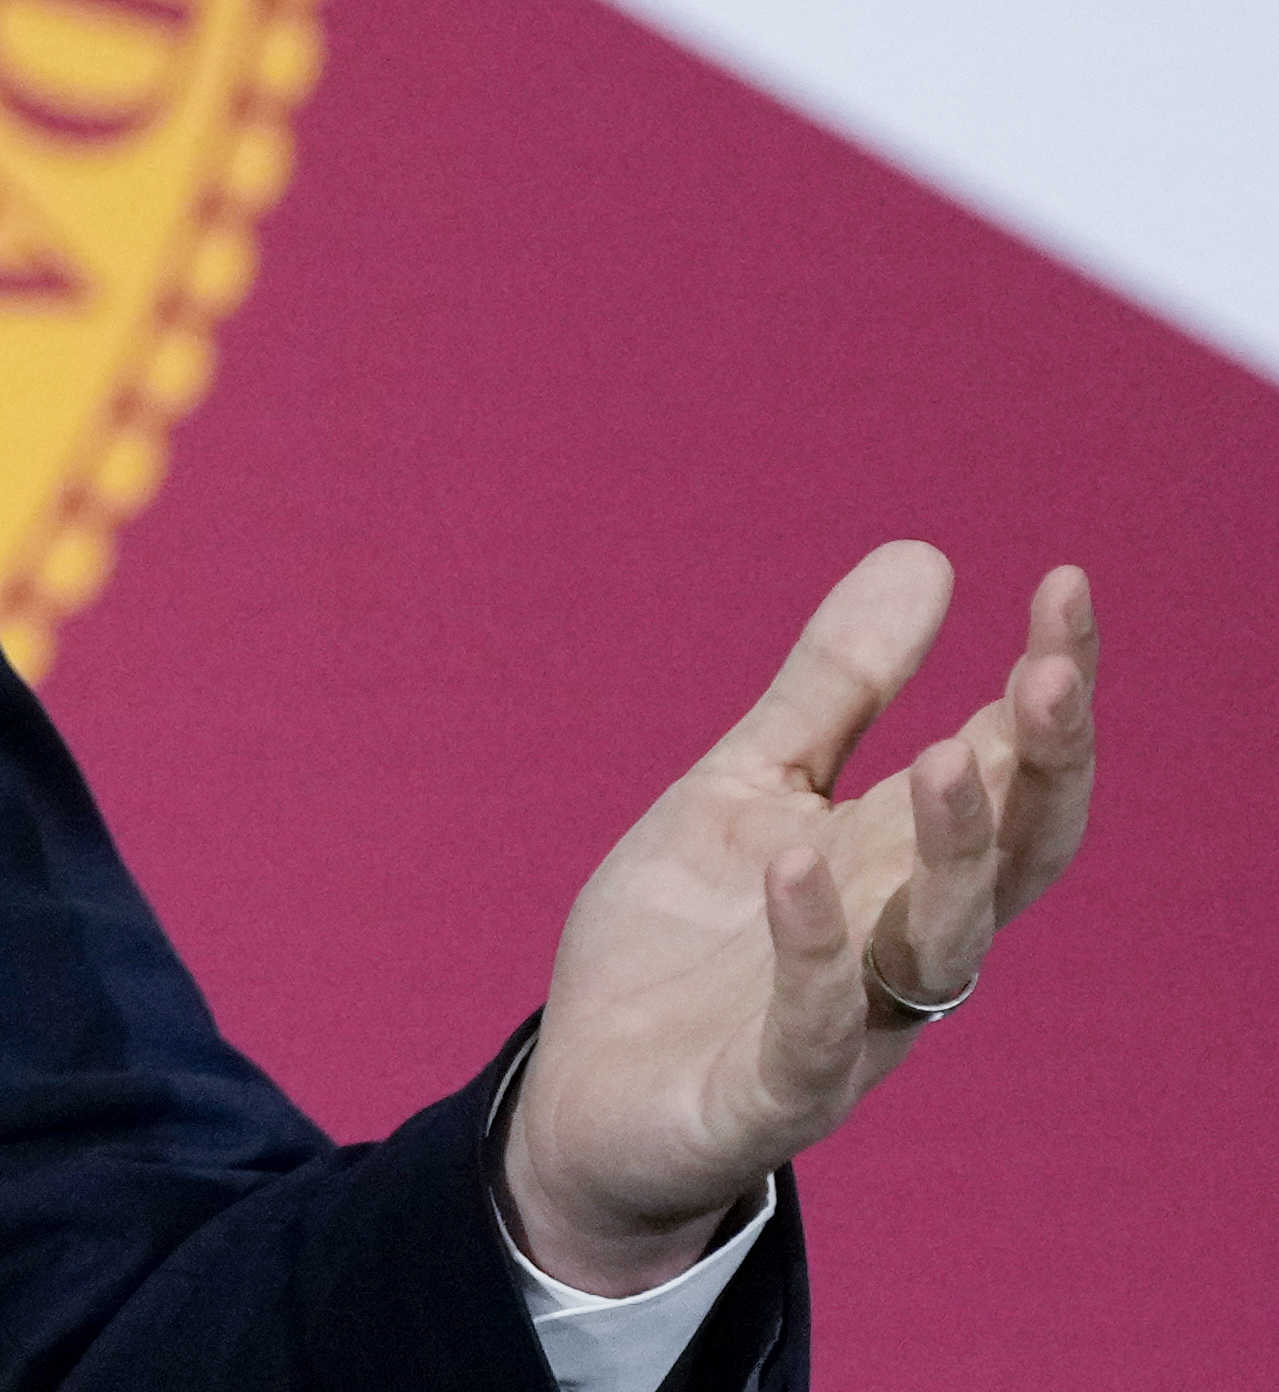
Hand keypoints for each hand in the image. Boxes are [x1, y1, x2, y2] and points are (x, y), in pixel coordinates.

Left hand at [505, 545, 1099, 1289]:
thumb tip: (929, 554)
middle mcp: (904, 945)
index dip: (1050, 688)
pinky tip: (796, 865)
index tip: (1065, 584)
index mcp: (904, 866)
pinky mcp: (772, 1095)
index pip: (1012, 773)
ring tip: (947, 755)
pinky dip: (814, 952)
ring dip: (952, 854)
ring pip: (941, 946)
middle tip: (1048, 674)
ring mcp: (852, 1026)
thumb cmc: (685, 941)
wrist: (587, 1098)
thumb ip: (835, 690)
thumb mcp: (747, 785)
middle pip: (1013, 860)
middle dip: (1042, 772)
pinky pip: (816, 1031)